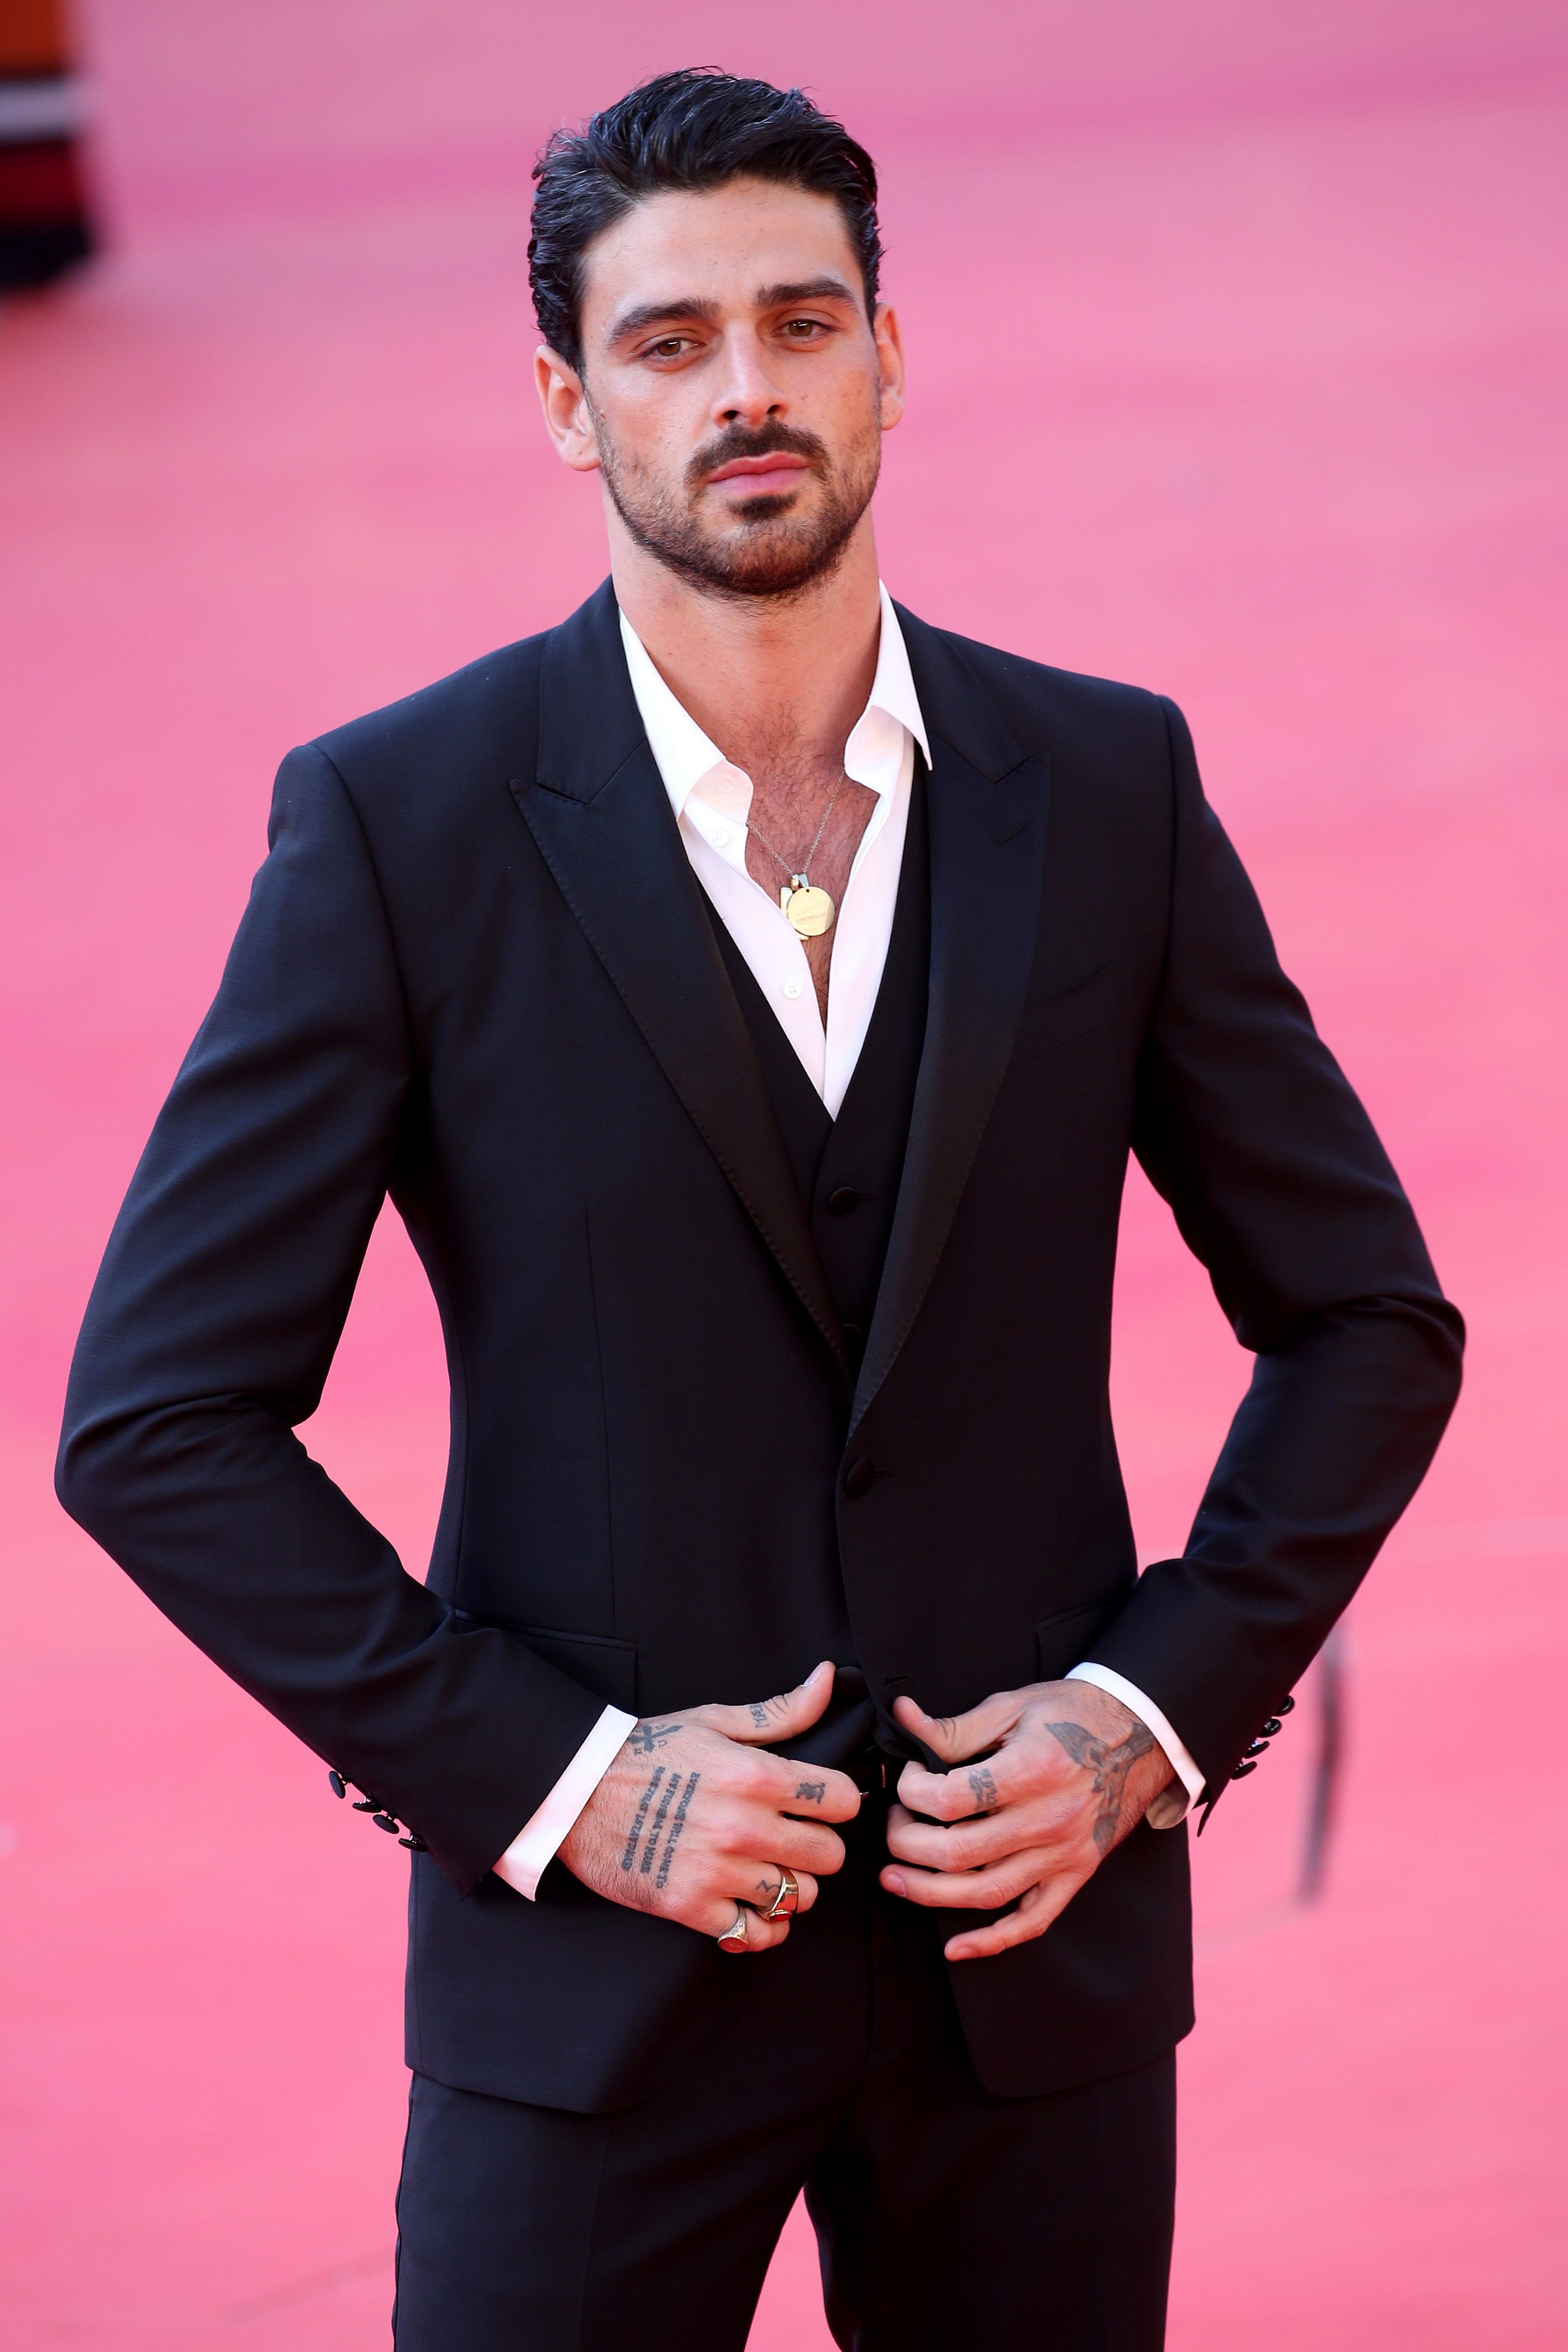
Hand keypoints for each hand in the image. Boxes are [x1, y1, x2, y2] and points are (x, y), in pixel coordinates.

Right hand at [558, 1661, 860, 1952]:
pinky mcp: (690, 1906)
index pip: (842, 1799)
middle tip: (794, 1839)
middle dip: (818, 1847)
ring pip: (799, 1897)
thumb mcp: (714, 1720)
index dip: (838, 1801)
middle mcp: (743, 1826)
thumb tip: (828, 1679)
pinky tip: (751, 1906)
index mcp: (755, 1776)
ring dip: (790, 1887)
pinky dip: (762, 1927)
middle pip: (830, 1855)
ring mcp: (718, 1871)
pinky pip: (756, 1934)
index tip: (820, 1803)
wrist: (577, 1791)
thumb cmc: (648, 1752)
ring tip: (769, 1871)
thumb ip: (779, 1711)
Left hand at [879, 1681, 1173, 1960]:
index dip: (912, 1790)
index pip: (951, 1798)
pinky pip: (1033, 1921)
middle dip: (907, 1843)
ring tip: (895, 1879)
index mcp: (1033, 1770)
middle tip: (892, 1825)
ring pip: (987, 1893)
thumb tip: (902, 1719)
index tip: (908, 1778)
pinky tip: (955, 1947)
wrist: (1140, 1733)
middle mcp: (1050, 1819)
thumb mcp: (1012, 1707)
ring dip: (930, 1893)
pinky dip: (992, 1941)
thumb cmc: (1071, 1715)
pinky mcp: (1076, 1874)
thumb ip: (955, 1726)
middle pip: (959, 1852)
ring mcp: (1065, 1854)